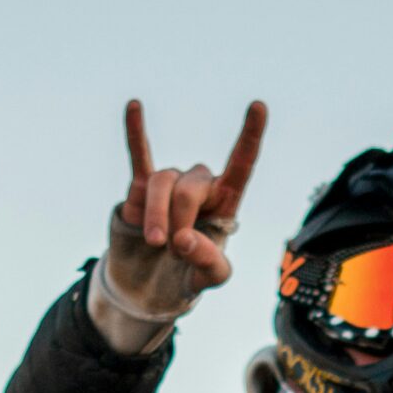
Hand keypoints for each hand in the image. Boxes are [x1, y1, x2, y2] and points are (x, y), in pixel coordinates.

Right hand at [105, 97, 267, 317]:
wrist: (151, 287)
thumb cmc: (188, 276)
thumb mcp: (210, 278)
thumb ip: (208, 262)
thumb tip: (184, 238)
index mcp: (225, 201)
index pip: (241, 164)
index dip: (250, 137)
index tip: (258, 106)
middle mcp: (199, 186)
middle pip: (189, 187)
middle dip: (180, 220)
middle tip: (174, 250)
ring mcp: (169, 184)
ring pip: (161, 184)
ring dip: (156, 215)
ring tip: (154, 242)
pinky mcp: (140, 189)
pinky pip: (139, 156)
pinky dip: (136, 133)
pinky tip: (135, 106)